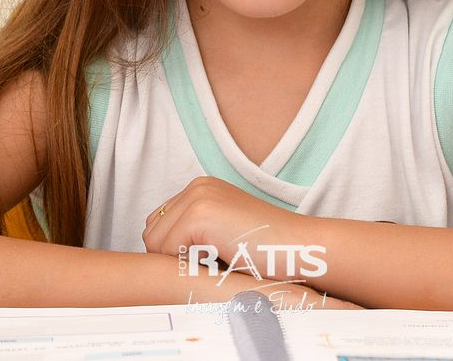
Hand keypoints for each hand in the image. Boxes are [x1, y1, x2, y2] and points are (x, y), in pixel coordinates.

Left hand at [143, 176, 311, 280]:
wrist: (300, 249)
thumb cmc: (267, 252)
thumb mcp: (224, 232)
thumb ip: (193, 233)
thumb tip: (156, 251)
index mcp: (202, 188)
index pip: (159, 225)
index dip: (174, 251)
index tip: (205, 261)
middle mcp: (197, 186)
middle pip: (152, 234)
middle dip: (172, 257)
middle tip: (211, 263)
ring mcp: (198, 197)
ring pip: (156, 244)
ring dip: (181, 263)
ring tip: (217, 262)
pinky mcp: (199, 215)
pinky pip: (168, 253)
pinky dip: (189, 266)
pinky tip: (219, 262)